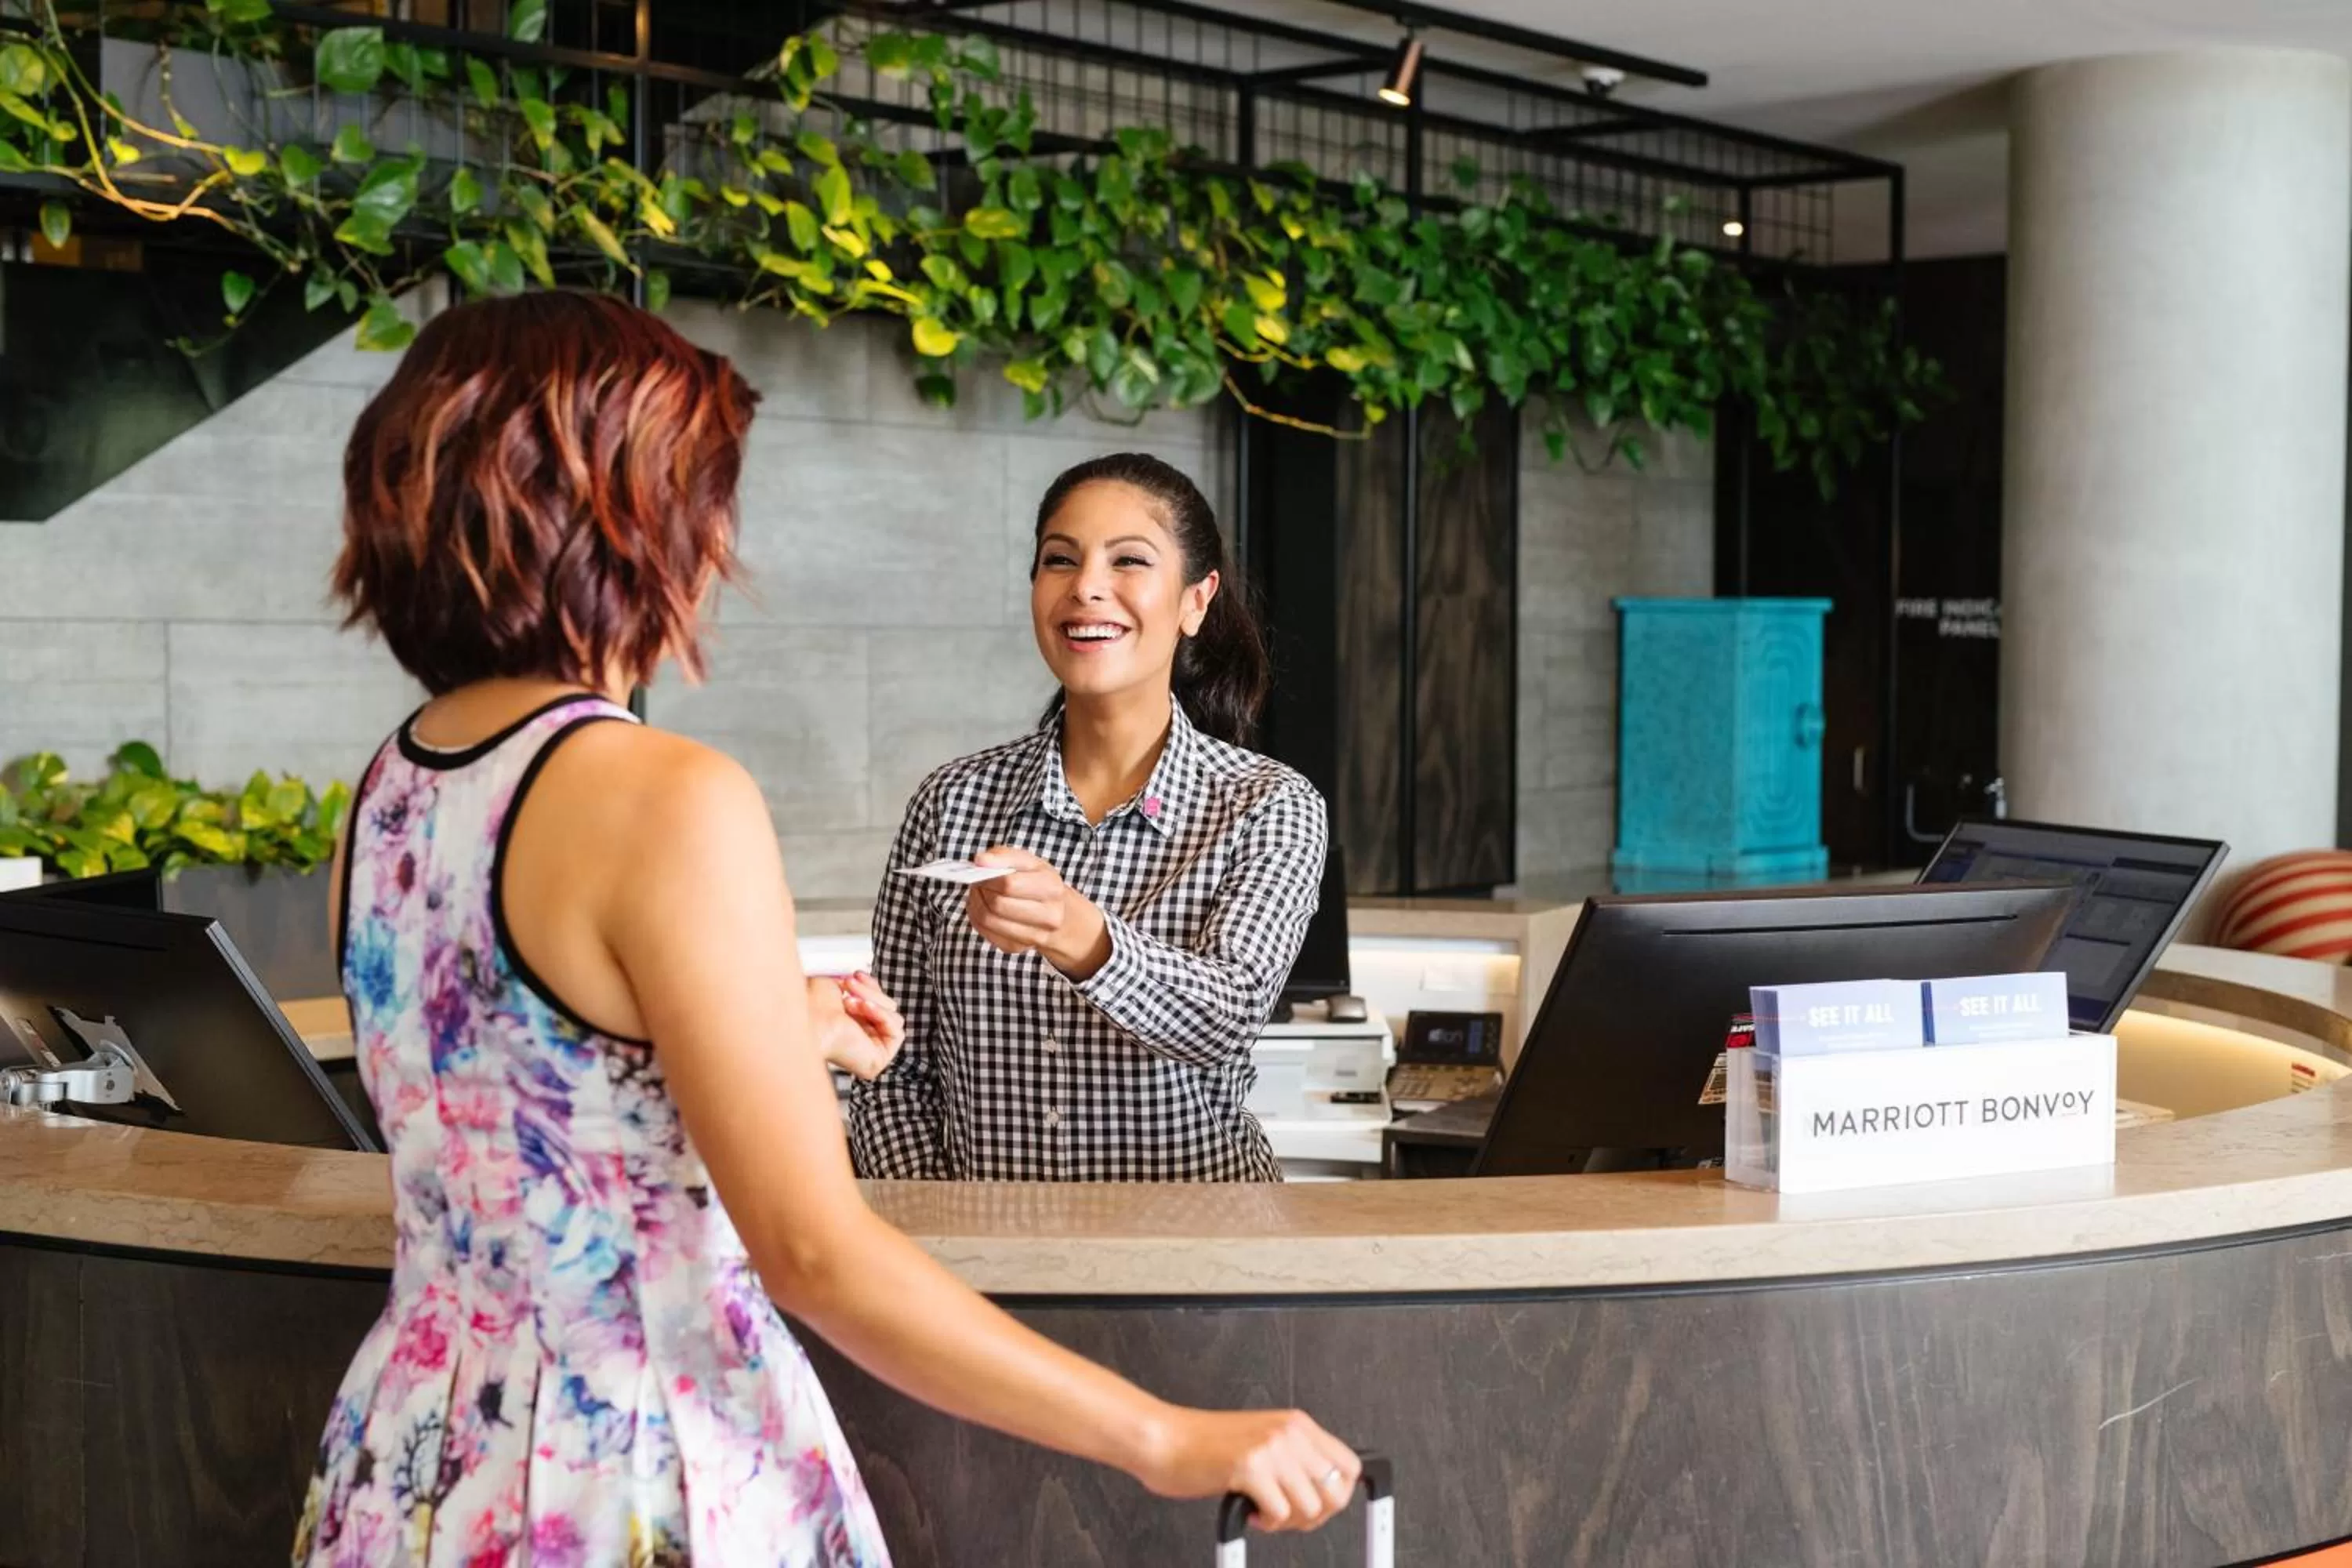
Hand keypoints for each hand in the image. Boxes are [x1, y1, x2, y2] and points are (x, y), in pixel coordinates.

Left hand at [806, 972, 903, 1080]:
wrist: (807, 1021)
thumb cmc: (811, 1005)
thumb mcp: (836, 984)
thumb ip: (855, 982)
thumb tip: (865, 973)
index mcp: (851, 1025)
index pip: (877, 1003)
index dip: (870, 986)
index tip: (856, 974)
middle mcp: (861, 1039)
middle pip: (888, 1007)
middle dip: (870, 992)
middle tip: (849, 983)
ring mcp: (871, 1051)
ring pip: (893, 1016)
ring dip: (873, 1003)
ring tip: (848, 1001)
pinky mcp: (878, 1060)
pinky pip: (896, 1032)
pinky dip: (882, 1015)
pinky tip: (862, 1009)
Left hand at [966, 846, 1112, 979]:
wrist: (1056, 913)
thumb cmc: (1037, 882)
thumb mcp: (1027, 861)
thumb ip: (1003, 856)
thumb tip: (980, 860)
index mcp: (1052, 887)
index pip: (1008, 884)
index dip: (989, 876)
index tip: (982, 870)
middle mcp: (1049, 915)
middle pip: (997, 904)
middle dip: (981, 890)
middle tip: (980, 881)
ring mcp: (1034, 936)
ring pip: (988, 919)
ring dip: (976, 903)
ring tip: (981, 893)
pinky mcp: (1016, 947)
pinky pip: (985, 932)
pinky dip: (977, 917)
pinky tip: (984, 908)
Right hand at [1132, 1407, 1359, 1533]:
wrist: (1162, 1437)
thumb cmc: (1203, 1444)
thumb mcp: (1262, 1440)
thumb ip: (1294, 1459)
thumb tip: (1325, 1492)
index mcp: (1296, 1424)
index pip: (1349, 1466)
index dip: (1338, 1495)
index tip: (1317, 1505)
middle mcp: (1289, 1432)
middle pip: (1337, 1492)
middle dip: (1314, 1515)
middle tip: (1288, 1514)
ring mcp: (1271, 1448)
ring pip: (1311, 1508)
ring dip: (1287, 1521)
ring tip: (1263, 1510)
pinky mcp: (1250, 1467)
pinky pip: (1279, 1513)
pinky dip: (1266, 1522)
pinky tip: (1249, 1510)